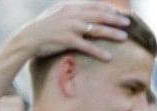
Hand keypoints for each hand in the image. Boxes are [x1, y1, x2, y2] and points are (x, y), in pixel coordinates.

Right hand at [12, 1, 131, 60]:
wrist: (27, 38)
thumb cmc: (43, 28)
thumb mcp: (56, 14)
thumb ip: (70, 12)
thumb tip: (82, 12)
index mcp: (71, 7)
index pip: (94, 6)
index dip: (109, 9)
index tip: (120, 12)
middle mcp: (72, 15)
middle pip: (99, 16)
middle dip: (115, 19)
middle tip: (128, 23)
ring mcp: (70, 27)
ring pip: (96, 30)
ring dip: (112, 33)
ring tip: (125, 38)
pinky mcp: (67, 40)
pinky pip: (87, 46)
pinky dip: (99, 52)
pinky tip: (109, 57)